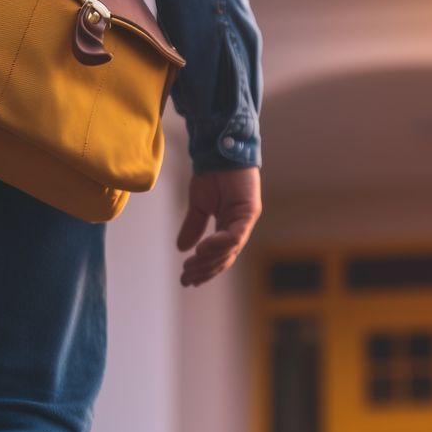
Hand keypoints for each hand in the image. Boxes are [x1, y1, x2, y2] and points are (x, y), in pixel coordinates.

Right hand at [177, 167, 260, 287]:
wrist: (218, 151)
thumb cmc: (212, 174)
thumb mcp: (198, 206)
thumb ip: (193, 227)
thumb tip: (182, 249)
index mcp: (229, 227)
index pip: (219, 256)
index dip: (204, 270)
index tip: (187, 280)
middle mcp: (240, 227)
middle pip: (224, 258)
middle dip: (204, 270)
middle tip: (186, 278)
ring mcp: (246, 220)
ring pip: (230, 250)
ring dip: (209, 260)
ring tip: (191, 266)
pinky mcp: (249, 211)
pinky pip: (235, 235)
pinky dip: (219, 244)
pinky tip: (202, 249)